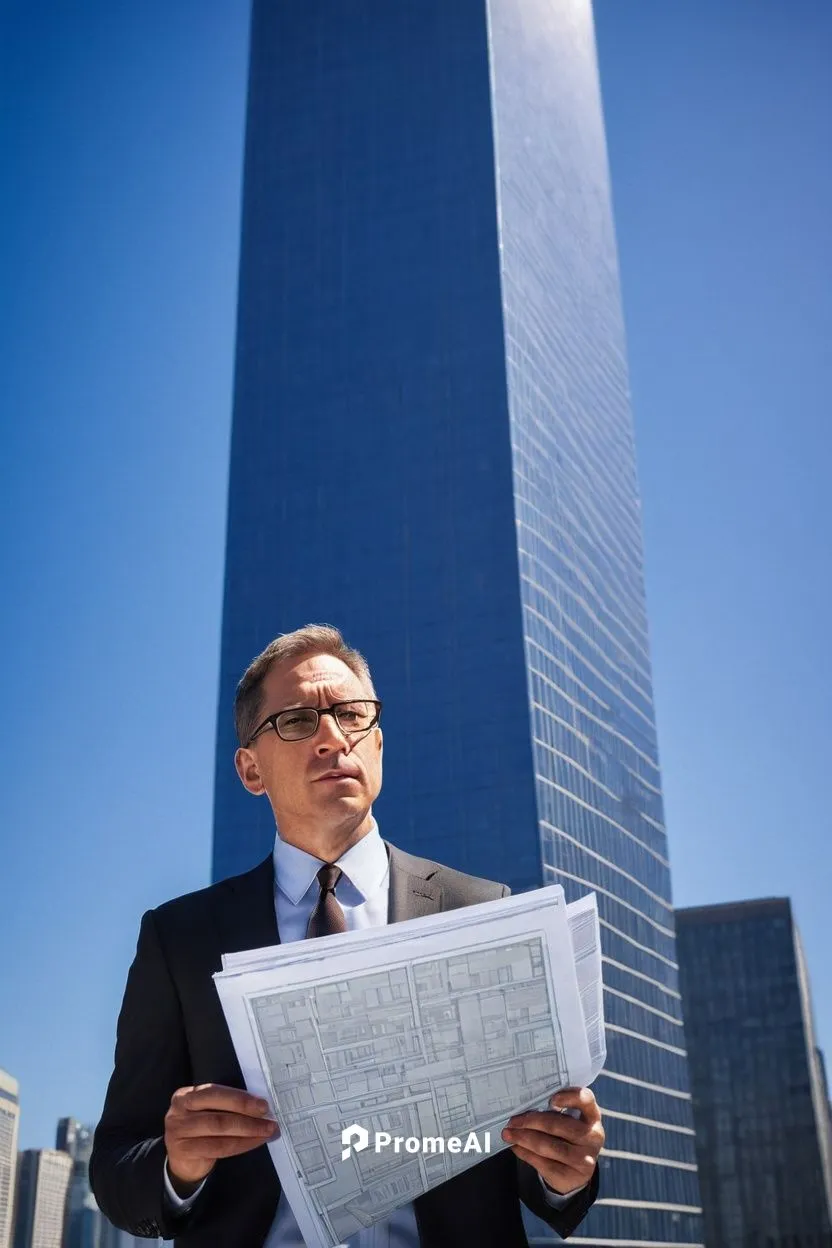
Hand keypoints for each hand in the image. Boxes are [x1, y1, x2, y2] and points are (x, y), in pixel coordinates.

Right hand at [164, 1083, 278, 1191]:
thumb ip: (224, 1105)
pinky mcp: (184, 1151)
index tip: (263, 1104)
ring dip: (248, 1131)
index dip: (241, 1098)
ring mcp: (179, 1132)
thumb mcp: (206, 1112)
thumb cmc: (199, 1130)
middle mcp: (179, 1111)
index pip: (215, 1092)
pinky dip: (241, 1144)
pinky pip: (218, 1148)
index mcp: (186, 1095)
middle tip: (269, 1118)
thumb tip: (258, 1104)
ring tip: (266, 1131)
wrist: (180, 1161)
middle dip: (246, 1115)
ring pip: (219, 1130)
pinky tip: (254, 1142)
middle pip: (217, 1112)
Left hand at [502, 1087, 603, 1195]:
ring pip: (548, 1145)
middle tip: (512, 1120)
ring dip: (523, 1138)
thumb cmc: (568, 1136)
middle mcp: (593, 1136)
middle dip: (530, 1121)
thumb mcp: (569, 1121)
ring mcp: (585, 1158)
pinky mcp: (572, 1176)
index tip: (551, 1099)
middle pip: (558, 1124)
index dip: (569, 1097)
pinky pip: (543, 1163)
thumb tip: (522, 1106)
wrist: (576, 1171)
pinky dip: (525, 1153)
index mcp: (592, 1116)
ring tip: (508, 1134)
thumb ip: (555, 1111)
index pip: (586, 1100)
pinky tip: (516, 1147)